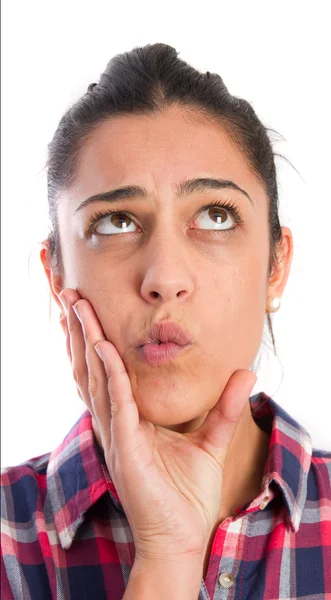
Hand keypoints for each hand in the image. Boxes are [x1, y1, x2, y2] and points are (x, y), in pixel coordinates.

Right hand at [59, 288, 256, 563]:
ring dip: (84, 340)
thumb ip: (226, 406)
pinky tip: (103, 346)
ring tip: (76, 306)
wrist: (181, 537)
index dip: (92, 337)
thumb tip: (246, 373)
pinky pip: (115, 402)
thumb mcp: (210, 440)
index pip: (103, 370)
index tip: (84, 305)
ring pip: (94, 377)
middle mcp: (114, 421)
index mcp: (126, 418)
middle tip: (69, 291)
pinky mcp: (125, 446)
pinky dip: (109, 373)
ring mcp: (115, 433)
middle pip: (89, 366)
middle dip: (77, 328)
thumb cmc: (187, 494)